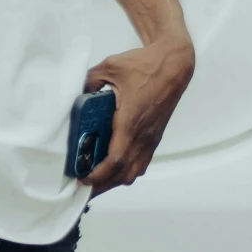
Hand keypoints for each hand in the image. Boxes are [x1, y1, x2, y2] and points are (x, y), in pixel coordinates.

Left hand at [81, 36, 194, 195]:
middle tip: (83, 186)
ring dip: (115, 180)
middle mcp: (142, 135)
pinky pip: (141, 163)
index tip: (81, 178)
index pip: (114, 159)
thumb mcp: (110, 67)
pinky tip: (113, 167)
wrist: (175, 66)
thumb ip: (89, 80)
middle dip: (102, 185)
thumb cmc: (146, 66)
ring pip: (134, 171)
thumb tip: (76, 92)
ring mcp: (150, 138)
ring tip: (96, 180)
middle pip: (123, 174)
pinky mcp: (154, 137)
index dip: (97, 174)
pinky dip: (126, 171)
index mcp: (130, 121)